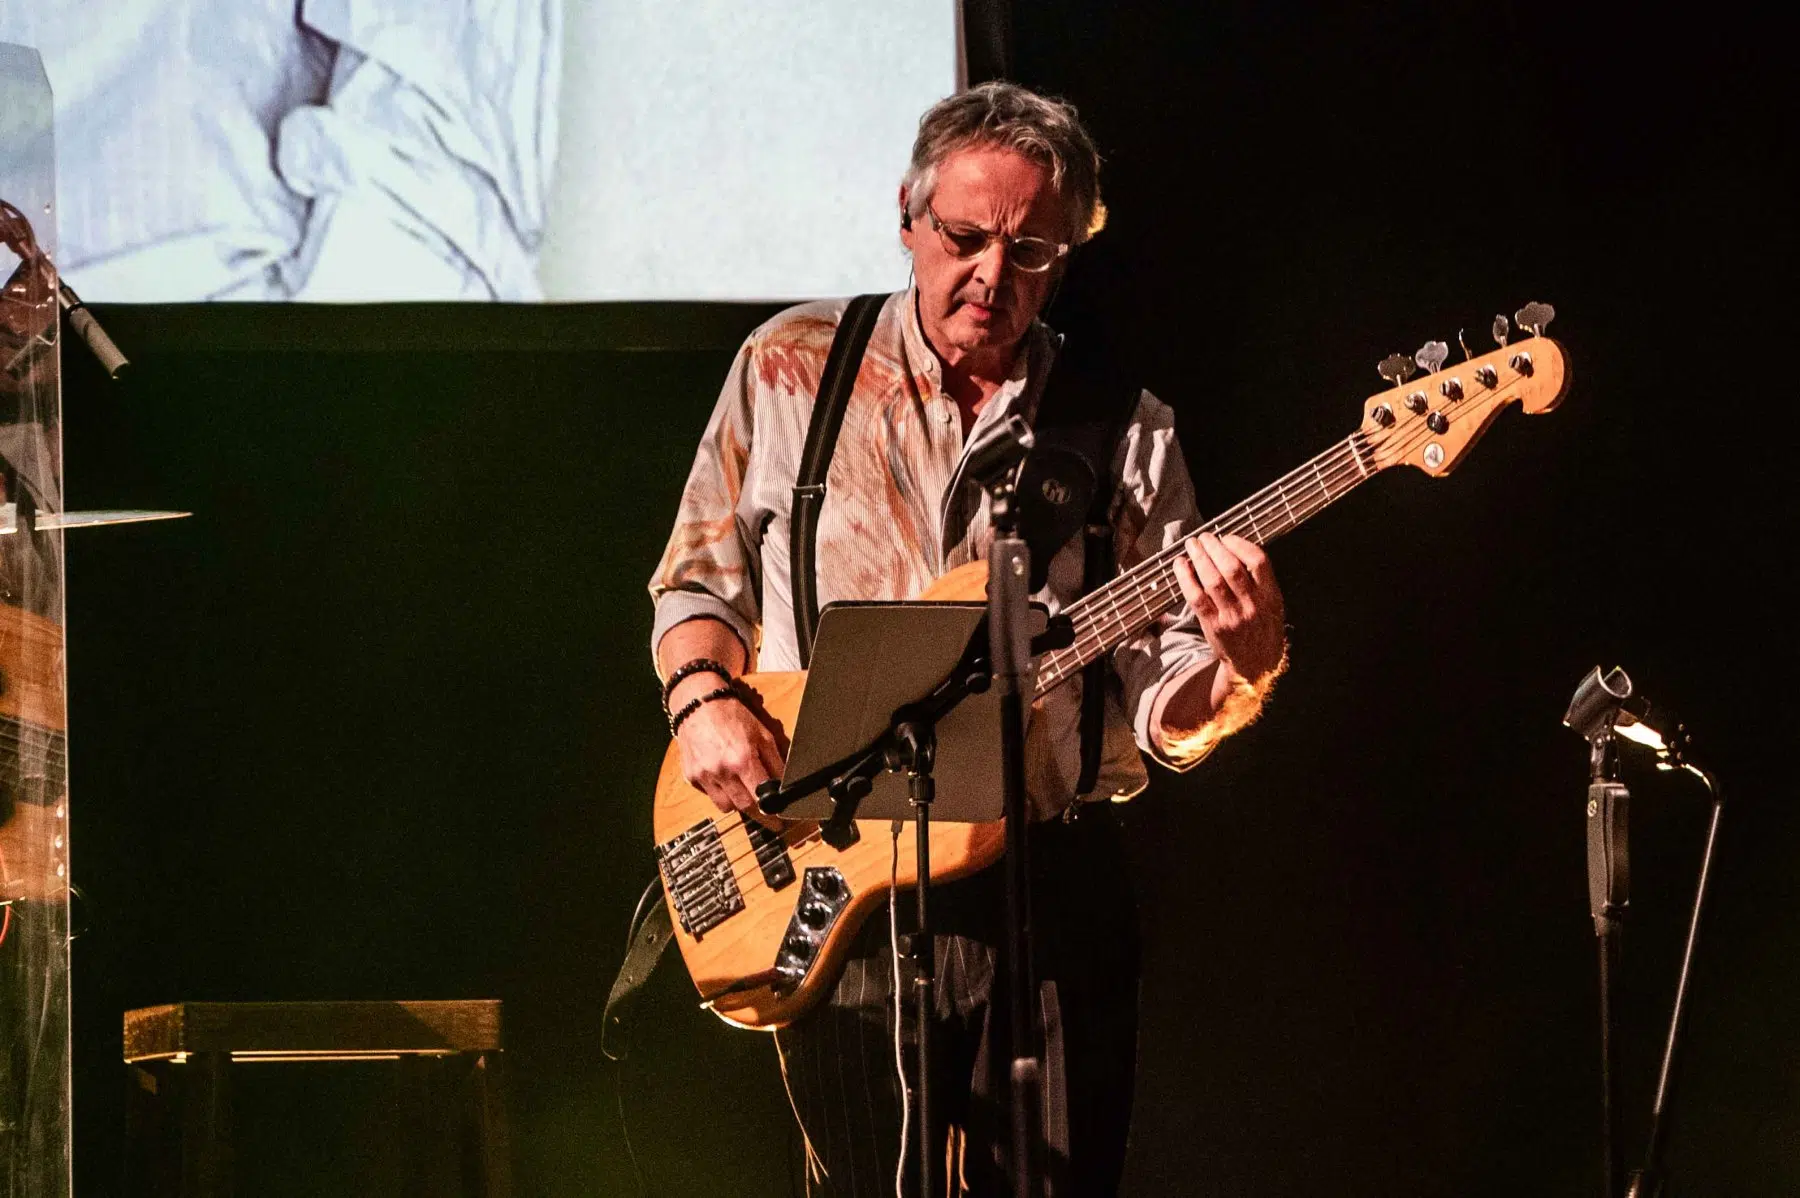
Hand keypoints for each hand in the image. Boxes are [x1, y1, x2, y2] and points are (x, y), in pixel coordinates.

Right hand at [670, 674, 786, 814]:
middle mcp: (721, 771)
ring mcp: (704, 775)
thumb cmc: (732, 716)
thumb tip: (785, 786)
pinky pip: (709, 795)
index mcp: (742, 759)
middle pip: (743, 807)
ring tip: (743, 788)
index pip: (761, 799)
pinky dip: (720, 792)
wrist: (698, 704)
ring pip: (725, 806)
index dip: (771, 814)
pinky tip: (724, 777)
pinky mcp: (691, 776)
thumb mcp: (763, 734)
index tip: (779, 822)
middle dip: (757, 812)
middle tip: (766, 813)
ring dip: (737, 802)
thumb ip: (775, 762)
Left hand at [1173, 533, 1285, 683]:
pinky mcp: (1214, 626)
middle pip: (1232, 568)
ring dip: (1199, 558)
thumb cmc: (1261, 628)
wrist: (1255, 665)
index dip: (1240, 544)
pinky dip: (1186, 578)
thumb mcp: (1272, 604)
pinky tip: (1180, 565)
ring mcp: (1233, 617)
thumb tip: (1232, 548)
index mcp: (1271, 596)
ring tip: (1192, 545)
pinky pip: (1196, 597)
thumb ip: (1259, 580)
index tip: (1227, 537)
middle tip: (1204, 537)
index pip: (1259, 561)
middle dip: (1214, 548)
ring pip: (1212, 580)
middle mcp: (1253, 606)